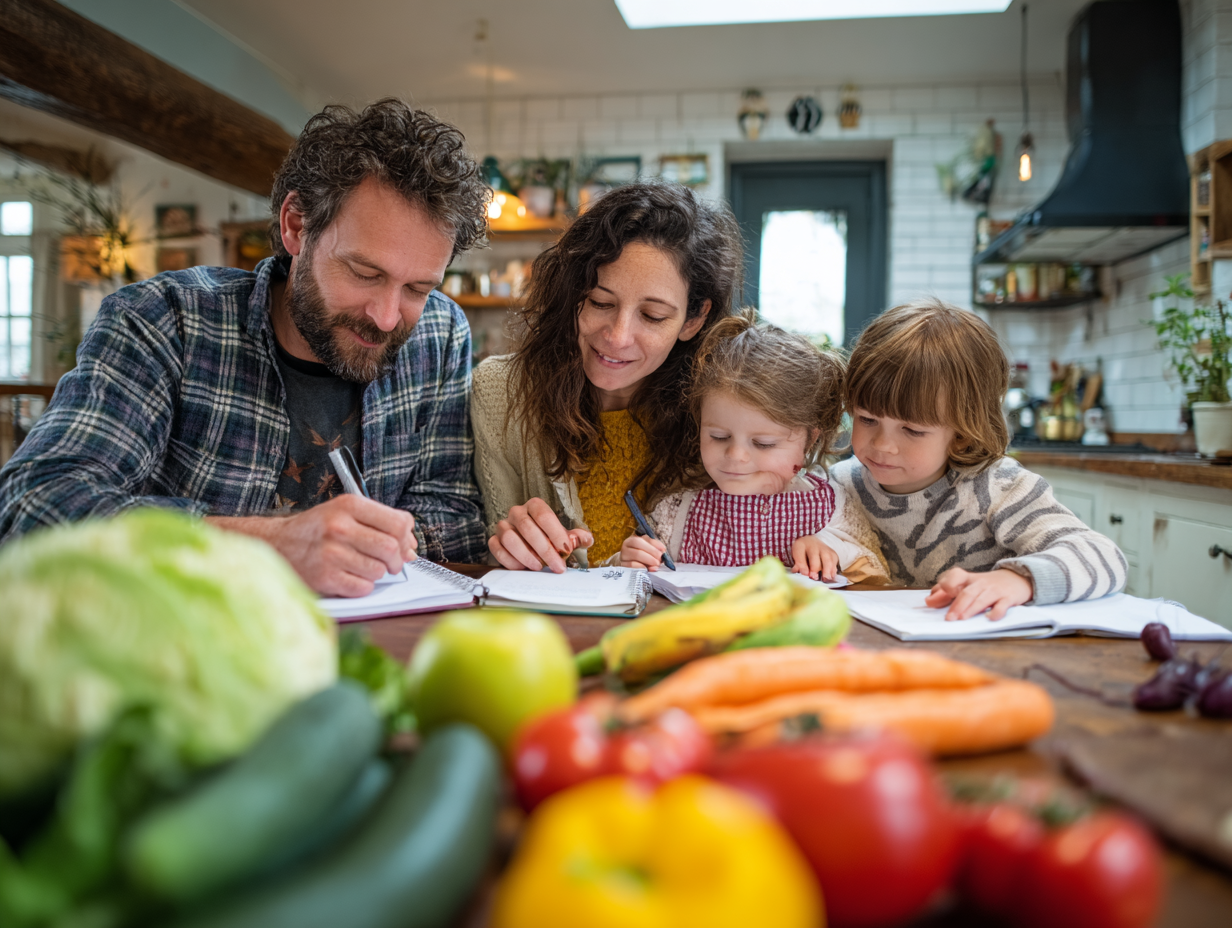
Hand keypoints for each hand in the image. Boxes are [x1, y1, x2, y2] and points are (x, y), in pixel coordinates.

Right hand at [208, 495, 416, 597]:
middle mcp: (339, 527)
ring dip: (376, 573)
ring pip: (378, 570)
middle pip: (392, 548)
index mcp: (349, 505)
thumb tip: (411, 549)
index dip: (408, 538)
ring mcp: (331, 553)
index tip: (405, 546)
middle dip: (396, 560)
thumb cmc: (317, 530)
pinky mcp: (324, 577)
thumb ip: (380, 524)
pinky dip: (361, 586)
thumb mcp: (346, 514)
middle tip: (390, 564)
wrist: (276, 545)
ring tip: (361, 567)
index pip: (399, 523)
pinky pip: (363, 587)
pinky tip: (349, 577)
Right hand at [489, 497, 592, 572]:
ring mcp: (503, 526)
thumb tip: (587, 539)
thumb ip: (576, 537)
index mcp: (535, 506)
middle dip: (545, 550)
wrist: (529, 541)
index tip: (566, 550)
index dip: (556, 533)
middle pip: (528, 528)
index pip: (544, 516)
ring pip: (510, 539)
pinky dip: (511, 561)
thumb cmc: (548, 536)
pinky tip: (524, 568)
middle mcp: (517, 512)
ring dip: (527, 556)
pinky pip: (497, 549)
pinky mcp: (494, 539)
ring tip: (539, 567)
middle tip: (557, 566)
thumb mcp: (564, 535)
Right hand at [621, 534, 665, 570]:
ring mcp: (623, 556)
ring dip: (649, 560)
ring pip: (636, 555)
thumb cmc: (641, 555)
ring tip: (656, 565)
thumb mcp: (647, 549)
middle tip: (660, 559)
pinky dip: (642, 567)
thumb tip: (662, 551)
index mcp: (633, 539)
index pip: (644, 538)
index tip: (663, 550)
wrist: (628, 565)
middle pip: (639, 542)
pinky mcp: (623, 566)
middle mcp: (626, 546)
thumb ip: (655, 548)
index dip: (654, 543)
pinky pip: (633, 566)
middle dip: (652, 552)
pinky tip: (648, 569)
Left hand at [790, 535, 839, 581]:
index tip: (804, 574)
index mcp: (801, 545)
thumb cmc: (803, 552)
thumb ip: (799, 565)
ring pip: (827, 558)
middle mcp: (813, 545)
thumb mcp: (797, 556)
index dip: (802, 565)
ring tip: (825, 579)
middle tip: (814, 577)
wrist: (812, 543)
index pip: (800, 554)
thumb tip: (803, 573)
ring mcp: (824, 548)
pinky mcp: (832, 553)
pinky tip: (831, 577)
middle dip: (814, 568)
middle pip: (815, 556)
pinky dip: (833, 570)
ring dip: (827, 570)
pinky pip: (834, 561)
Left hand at [925, 567, 1033, 620]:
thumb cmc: (985, 585)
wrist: (1016, 578)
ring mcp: (995, 590)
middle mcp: (980, 583)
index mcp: (968, 579)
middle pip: (967, 592)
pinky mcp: (1008, 598)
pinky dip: (996, 612)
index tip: (942, 596)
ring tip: (962, 619)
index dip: (948, 584)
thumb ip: (945, 593)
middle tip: (949, 619)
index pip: (955, 575)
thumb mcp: (966, 585)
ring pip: (981, 599)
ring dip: (971, 609)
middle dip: (957, 605)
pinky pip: (1002, 605)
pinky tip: (989, 618)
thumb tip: (928, 601)